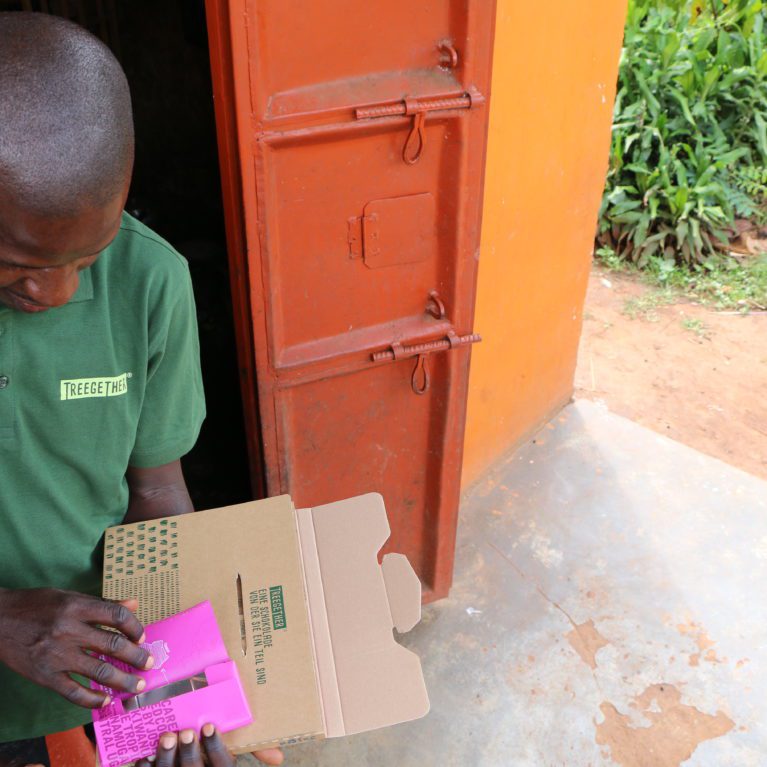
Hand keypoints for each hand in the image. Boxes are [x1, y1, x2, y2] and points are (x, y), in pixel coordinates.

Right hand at [0, 589, 150, 707]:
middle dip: (136, 656)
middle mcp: (68, 630)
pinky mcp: (43, 676)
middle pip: (112, 645)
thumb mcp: (68, 596)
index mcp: (76, 607)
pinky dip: (91, 698)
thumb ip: (101, 603)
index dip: (135, 626)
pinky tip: (105, 700)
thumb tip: (133, 604)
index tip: (142, 636)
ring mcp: (55, 655)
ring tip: (136, 686)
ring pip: (98, 671)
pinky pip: (72, 692)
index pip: (116, 616)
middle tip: (149, 664)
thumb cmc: (35, 605)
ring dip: (122, 680)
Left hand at [135, 726, 283, 765]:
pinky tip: (146, 754)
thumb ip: (255, 750)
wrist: (191, 764)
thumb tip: (279, 757)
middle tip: (187, 730)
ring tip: (167, 736)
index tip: (208, 726)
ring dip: (166, 757)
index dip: (214, 747)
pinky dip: (146, 766)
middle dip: (189, 752)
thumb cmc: (214, 757)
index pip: (222, 765)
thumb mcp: (232, 754)